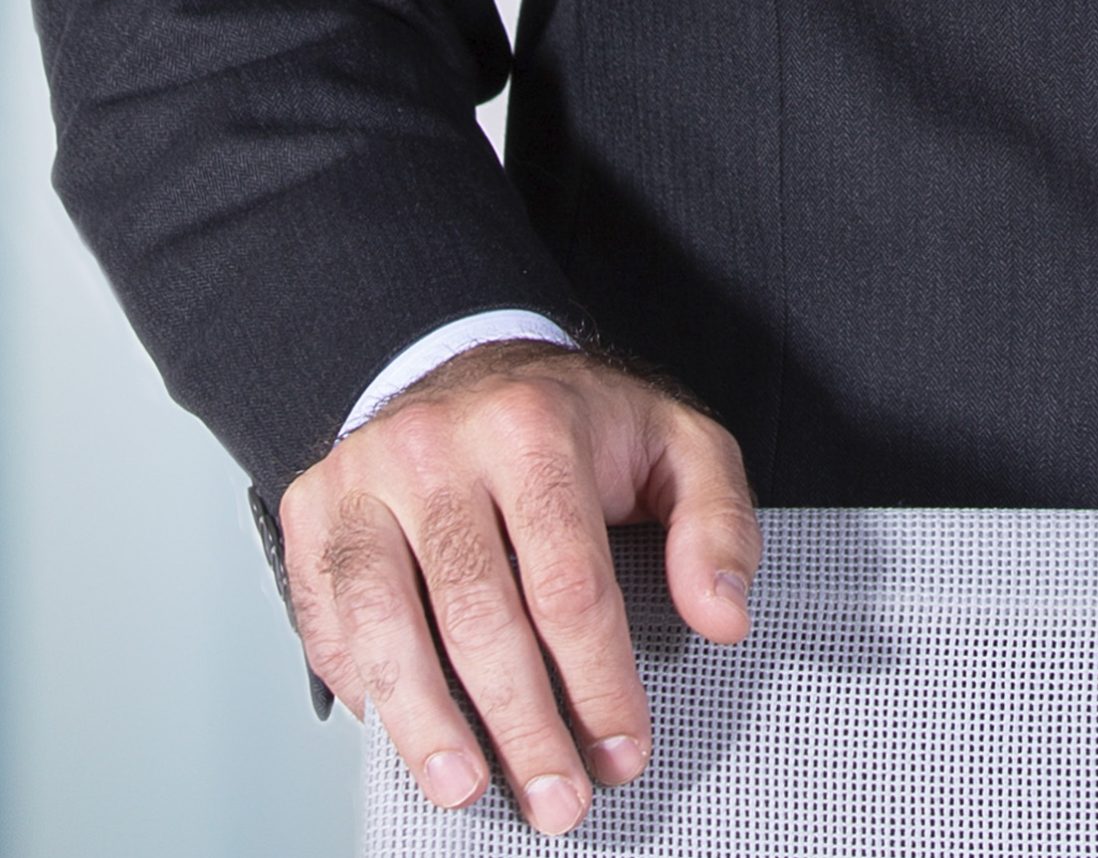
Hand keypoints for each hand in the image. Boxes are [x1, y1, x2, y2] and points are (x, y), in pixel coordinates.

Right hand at [276, 340, 756, 833]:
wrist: (472, 362)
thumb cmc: (581, 423)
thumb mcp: (679, 444)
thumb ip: (717, 522)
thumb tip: (723, 615)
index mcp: (535, 428)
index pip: (569, 584)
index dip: (597, 682)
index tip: (622, 750)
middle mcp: (438, 448)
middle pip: (478, 615)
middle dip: (522, 724)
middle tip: (556, 799)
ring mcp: (362, 477)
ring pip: (386, 625)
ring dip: (427, 725)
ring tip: (466, 789)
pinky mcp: (310, 508)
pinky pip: (327, 615)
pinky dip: (362, 682)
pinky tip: (401, 733)